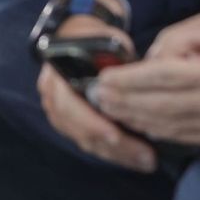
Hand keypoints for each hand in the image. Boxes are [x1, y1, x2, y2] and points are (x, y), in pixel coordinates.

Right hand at [37, 16, 154, 172]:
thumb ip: (116, 60)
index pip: (68, 105)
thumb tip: (138, 81)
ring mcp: (59, 113)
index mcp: (56, 74)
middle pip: (80, 130)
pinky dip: (113, 153)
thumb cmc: (96, 39)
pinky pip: (90, 144)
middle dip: (115, 147)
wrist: (77, 38)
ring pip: (86, 141)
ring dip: (117, 154)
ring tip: (147, 161)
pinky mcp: (71, 124)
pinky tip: (135, 158)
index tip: (117, 136)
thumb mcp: (106, 42)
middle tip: (146, 158)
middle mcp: (52, 96)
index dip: (92, 123)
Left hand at [94, 13, 199, 146]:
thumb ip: (171, 42)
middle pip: (159, 105)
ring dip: (134, 118)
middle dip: (124, 102)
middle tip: (98, 96)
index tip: (105, 78)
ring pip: (167, 125)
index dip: (129, 80)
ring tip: (110, 109)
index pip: (162, 77)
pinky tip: (136, 120)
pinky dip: (155, 129)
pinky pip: (181, 136)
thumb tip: (145, 64)